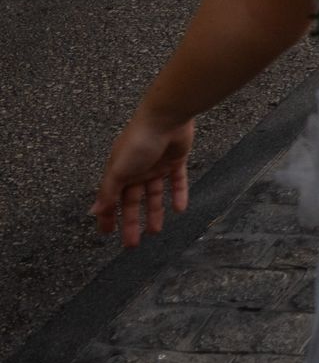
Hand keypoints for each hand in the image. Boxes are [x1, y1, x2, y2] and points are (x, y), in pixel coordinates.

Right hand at [92, 111, 193, 248]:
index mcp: (119, 172)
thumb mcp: (118, 169)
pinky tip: (179, 210)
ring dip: (155, 212)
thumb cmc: (138, 141)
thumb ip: (108, 191)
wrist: (167, 117)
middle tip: (132, 244)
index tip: (106, 233)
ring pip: (155, 195)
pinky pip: (177, 182)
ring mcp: (156, 166)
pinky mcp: (176, 161)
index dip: (108, 216)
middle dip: (131, 222)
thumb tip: (94, 211)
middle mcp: (137, 170)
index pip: (111, 199)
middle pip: (133, 202)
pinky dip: (178, 195)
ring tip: (156, 231)